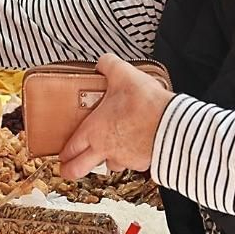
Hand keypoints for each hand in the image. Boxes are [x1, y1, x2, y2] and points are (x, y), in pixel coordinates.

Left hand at [57, 54, 172, 178]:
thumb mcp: (123, 74)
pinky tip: (135, 146)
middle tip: (69, 170)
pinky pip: (132, 163)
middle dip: (71, 171)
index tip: (62, 156)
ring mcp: (124, 158)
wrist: (172, 124)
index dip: (64, 154)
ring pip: (109, 166)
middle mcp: (105, 149)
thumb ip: (108, 65)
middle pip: (79, 169)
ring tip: (109, 152)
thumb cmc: (145, 103)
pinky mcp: (142, 162)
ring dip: (106, 161)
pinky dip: (131, 157)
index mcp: (93, 131)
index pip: (71, 148)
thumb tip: (103, 62)